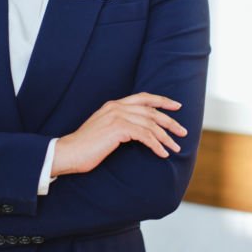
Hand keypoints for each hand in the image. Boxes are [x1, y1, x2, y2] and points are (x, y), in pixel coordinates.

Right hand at [53, 92, 186, 175]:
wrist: (68, 152)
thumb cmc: (86, 147)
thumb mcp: (104, 130)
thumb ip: (120, 125)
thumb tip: (138, 132)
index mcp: (114, 105)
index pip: (143, 97)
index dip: (162, 101)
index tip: (177, 107)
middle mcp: (117, 107)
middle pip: (151, 110)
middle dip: (170, 121)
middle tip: (183, 132)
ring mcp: (117, 116)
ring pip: (150, 124)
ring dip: (166, 137)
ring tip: (175, 148)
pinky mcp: (118, 128)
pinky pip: (144, 135)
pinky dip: (156, 145)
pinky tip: (162, 154)